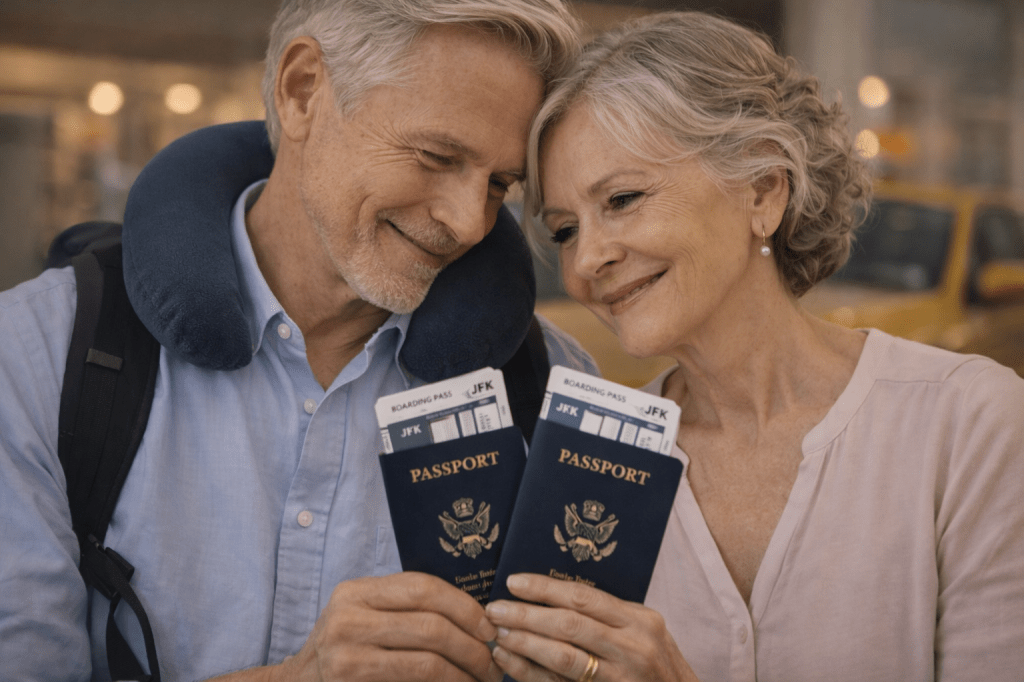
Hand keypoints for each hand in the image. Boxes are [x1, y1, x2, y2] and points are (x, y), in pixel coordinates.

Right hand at [274, 572, 502, 681]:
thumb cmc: (345, 649)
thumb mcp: (365, 616)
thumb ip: (406, 609)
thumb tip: (477, 617)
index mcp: (356, 591)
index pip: (423, 587)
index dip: (465, 606)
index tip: (490, 626)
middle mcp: (348, 618)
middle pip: (431, 624)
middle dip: (473, 645)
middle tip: (495, 661)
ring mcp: (347, 656)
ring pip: (428, 661)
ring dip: (466, 672)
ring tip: (485, 678)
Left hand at [484, 574, 697, 681]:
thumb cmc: (657, 666)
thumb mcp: (644, 633)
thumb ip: (608, 616)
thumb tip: (553, 595)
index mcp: (640, 620)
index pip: (584, 596)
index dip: (545, 588)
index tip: (513, 582)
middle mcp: (633, 645)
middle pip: (570, 624)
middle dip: (527, 615)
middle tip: (495, 609)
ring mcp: (622, 676)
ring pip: (564, 656)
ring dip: (526, 644)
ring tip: (499, 635)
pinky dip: (532, 673)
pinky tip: (511, 664)